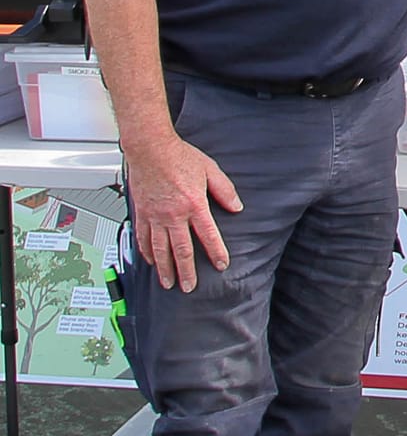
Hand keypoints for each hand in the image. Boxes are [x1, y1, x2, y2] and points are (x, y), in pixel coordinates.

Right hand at [123, 133, 241, 290]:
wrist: (150, 148)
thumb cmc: (179, 156)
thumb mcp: (211, 170)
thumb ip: (225, 191)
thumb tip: (236, 207)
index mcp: (194, 205)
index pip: (208, 235)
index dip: (216, 253)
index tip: (220, 265)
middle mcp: (173, 215)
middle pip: (181, 250)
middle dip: (186, 271)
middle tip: (189, 286)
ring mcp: (154, 216)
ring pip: (159, 249)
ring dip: (164, 268)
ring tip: (168, 283)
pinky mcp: (141, 213)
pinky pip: (142, 238)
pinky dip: (146, 252)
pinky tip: (151, 261)